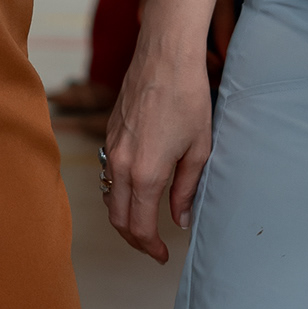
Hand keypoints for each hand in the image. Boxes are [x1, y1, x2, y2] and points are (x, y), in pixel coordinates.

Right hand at [101, 0, 220, 261]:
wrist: (165, 54)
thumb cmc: (188, 98)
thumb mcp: (199, 149)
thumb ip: (187, 190)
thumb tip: (179, 219)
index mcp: (145, 173)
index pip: (138, 227)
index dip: (150, 247)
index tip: (163, 254)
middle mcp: (121, 164)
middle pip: (117, 218)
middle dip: (134, 238)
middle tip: (153, 244)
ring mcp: (111, 147)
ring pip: (109, 195)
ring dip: (124, 215)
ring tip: (146, 220)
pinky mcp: (109, 132)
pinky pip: (108, 172)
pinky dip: (119, 190)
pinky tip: (138, 188)